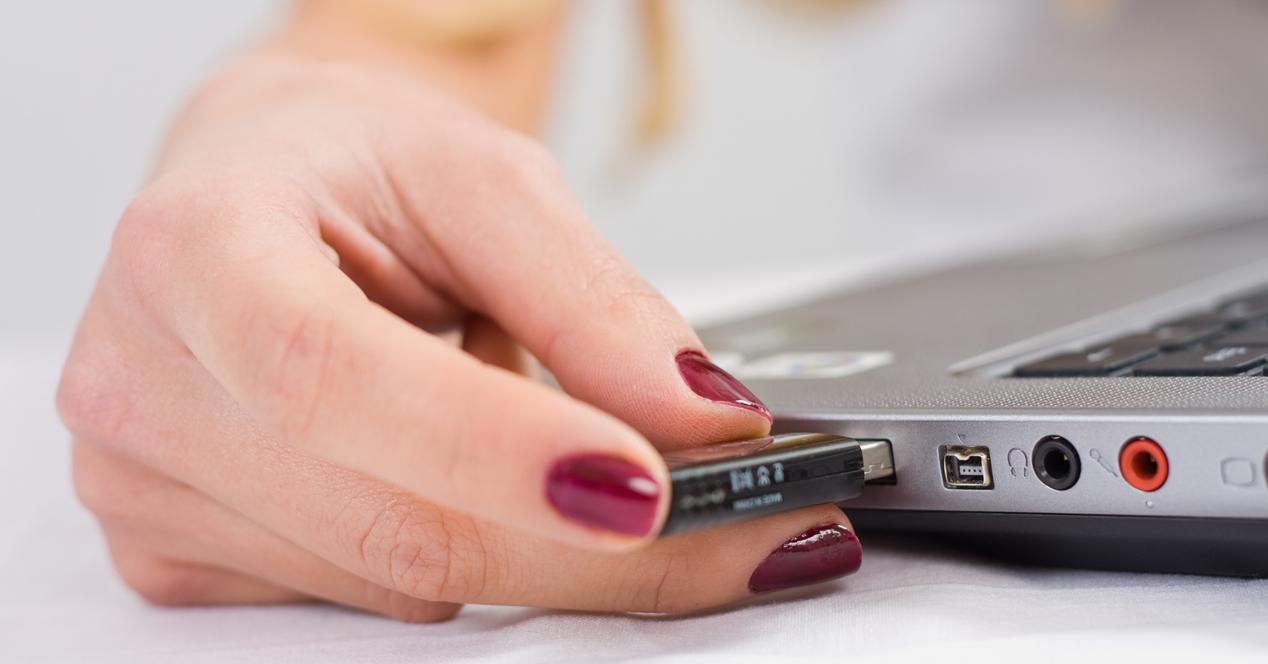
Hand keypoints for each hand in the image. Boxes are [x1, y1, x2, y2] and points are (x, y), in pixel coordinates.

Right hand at [57, 52, 860, 620]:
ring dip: (542, 549)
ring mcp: (147, 484)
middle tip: (744, 531)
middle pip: (390, 522)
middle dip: (592, 550)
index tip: (648, 485)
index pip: (331, 376)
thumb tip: (701, 417)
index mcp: (197, 250)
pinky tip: (472, 479)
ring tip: (599, 466)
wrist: (259, 187)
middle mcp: (147, 381)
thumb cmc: (354, 165)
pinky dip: (468, 557)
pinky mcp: (175, 552)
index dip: (491, 448)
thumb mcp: (485, 181)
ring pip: (398, 581)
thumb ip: (591, 298)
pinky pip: (368, 599)